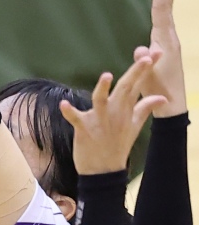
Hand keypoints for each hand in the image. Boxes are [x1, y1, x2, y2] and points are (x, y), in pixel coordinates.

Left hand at [61, 51, 165, 175]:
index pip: (137, 85)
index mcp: (126, 110)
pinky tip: (63, 104)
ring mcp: (99, 121)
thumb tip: (161, 97)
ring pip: (101, 101)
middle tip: (145, 58)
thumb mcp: (135, 126)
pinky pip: (75, 119)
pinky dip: (69, 112)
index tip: (155, 53)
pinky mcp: (83, 129)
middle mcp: (115, 113)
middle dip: (135, 73)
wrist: (103, 171)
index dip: (145, 69)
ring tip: (107, 76)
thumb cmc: (117, 145)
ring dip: (103, 90)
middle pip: (125, 89)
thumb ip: (145, 108)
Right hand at [146, 0, 184, 114]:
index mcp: (164, 42)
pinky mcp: (166, 49)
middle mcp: (169, 39)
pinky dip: (165, 12)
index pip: (161, 11)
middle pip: (167, 8)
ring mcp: (169, 44)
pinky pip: (165, 24)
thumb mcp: (147, 78)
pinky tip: (162, 13)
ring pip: (168, 14)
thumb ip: (144, 62)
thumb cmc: (157, 92)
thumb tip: (141, 49)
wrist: (171, 104)